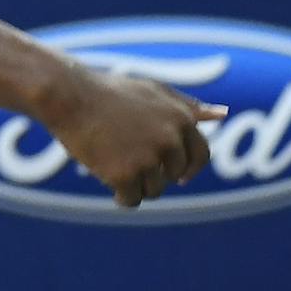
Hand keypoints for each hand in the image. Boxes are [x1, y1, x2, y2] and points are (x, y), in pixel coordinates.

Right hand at [38, 62, 219, 207]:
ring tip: (111, 160)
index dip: (187, 167)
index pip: (200, 155)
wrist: (67, 96)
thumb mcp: (152, 91)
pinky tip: (105, 176)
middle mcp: (170, 139)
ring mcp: (148, 157)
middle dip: (155, 172)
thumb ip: (188, 106)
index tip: (175, 174)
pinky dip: (120, 195)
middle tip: (127, 156)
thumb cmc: (108, 92)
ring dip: (135, 182)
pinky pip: (131, 199)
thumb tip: (223, 114)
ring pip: (153, 189)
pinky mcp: (125, 174)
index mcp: (181, 118)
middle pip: (174, 175)